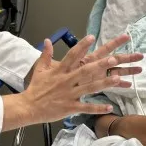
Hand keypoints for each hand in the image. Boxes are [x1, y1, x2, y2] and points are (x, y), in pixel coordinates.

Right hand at [17, 35, 142, 125]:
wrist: (28, 107)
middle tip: (113, 58)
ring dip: (104, 83)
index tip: (92, 37)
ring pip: (89, 88)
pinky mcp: (70, 107)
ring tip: (117, 79)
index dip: (82, 46)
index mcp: (59, 71)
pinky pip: (86, 107)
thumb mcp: (40, 69)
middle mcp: (66, 81)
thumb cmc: (36, 88)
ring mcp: (69, 94)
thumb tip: (46, 40)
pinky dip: (97, 108)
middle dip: (99, 65)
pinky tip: (109, 107)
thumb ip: (46, 54)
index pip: (72, 55)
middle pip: (85, 71)